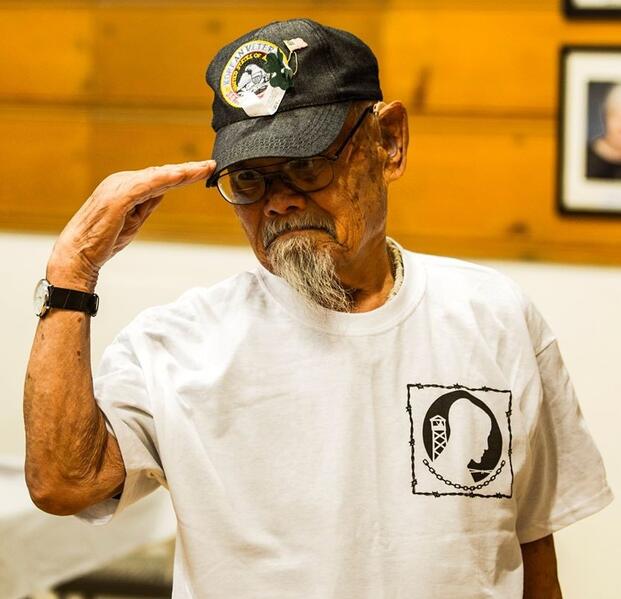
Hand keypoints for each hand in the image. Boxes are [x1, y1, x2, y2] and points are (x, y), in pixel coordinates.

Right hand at [47, 160, 215, 289]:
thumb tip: (164, 191)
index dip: (182, 174)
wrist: (78, 254)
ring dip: (181, 172)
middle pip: (161, 173)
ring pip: (157, 176)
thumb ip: (147, 203)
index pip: (159, 178)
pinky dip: (164, 179)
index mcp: (125, 187)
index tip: (203, 171)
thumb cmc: (103, 240)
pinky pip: (146, 186)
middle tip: (210, 165)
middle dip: (187, 170)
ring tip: (202, 169)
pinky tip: (180, 176)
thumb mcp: (134, 220)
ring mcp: (118, 187)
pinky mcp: (117, 198)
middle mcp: (122, 182)